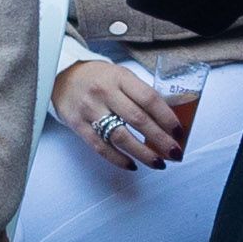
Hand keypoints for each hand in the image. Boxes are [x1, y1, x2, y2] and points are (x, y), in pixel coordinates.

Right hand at [53, 59, 179, 169]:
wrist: (63, 77)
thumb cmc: (99, 78)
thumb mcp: (121, 76)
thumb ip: (142, 94)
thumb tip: (171, 117)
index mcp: (120, 77)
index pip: (149, 98)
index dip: (167, 117)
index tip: (179, 132)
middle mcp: (104, 92)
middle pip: (138, 120)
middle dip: (160, 139)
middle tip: (175, 152)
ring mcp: (90, 109)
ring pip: (120, 137)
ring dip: (143, 153)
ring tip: (158, 162)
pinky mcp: (78, 125)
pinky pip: (101, 147)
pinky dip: (118, 159)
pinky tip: (132, 165)